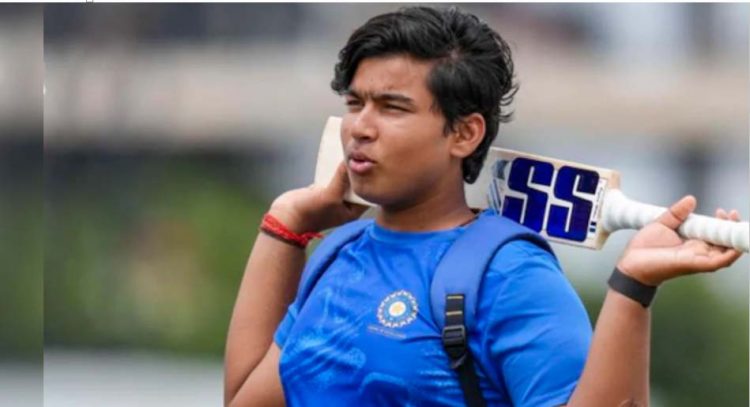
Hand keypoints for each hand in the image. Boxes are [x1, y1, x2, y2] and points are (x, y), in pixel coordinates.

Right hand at [269, 162, 368, 232]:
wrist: (285, 218)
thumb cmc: (310, 212)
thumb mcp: (330, 195)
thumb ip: (342, 179)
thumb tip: (349, 161)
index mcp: (352, 211)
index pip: (367, 194)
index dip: (370, 180)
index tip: (372, 165)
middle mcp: (344, 205)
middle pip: (355, 185)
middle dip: (356, 173)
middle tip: (362, 156)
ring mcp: (332, 198)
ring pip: (343, 180)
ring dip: (344, 169)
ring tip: (349, 154)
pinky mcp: (321, 191)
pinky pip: (331, 178)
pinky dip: (333, 170)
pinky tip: (335, 158)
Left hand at [616, 195, 742, 285]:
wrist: (631, 263)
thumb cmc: (644, 248)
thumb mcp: (661, 224)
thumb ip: (677, 213)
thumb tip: (691, 199)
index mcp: (691, 242)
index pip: (714, 233)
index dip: (723, 223)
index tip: (722, 211)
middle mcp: (698, 252)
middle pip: (724, 243)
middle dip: (732, 228)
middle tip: (732, 214)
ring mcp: (698, 259)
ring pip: (727, 252)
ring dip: (734, 238)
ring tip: (734, 222)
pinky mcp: (695, 265)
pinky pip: (719, 262)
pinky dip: (731, 254)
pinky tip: (736, 244)